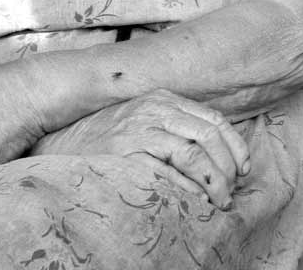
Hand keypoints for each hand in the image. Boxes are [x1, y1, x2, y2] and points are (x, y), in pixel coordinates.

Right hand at [32, 89, 249, 206]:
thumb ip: (176, 125)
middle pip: (209, 138)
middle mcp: (155, 111)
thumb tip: (217, 152)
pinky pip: (166, 173)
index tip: (244, 169)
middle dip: (227, 168)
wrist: (58, 140)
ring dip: (212, 182)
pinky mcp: (124, 154)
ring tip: (218, 201)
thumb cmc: (108, 135)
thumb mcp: (145, 118)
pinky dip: (186, 189)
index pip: (215, 121)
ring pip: (193, 155)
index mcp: (165, 100)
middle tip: (231, 191)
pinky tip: (194, 202)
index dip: (236, 148)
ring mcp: (139, 131)